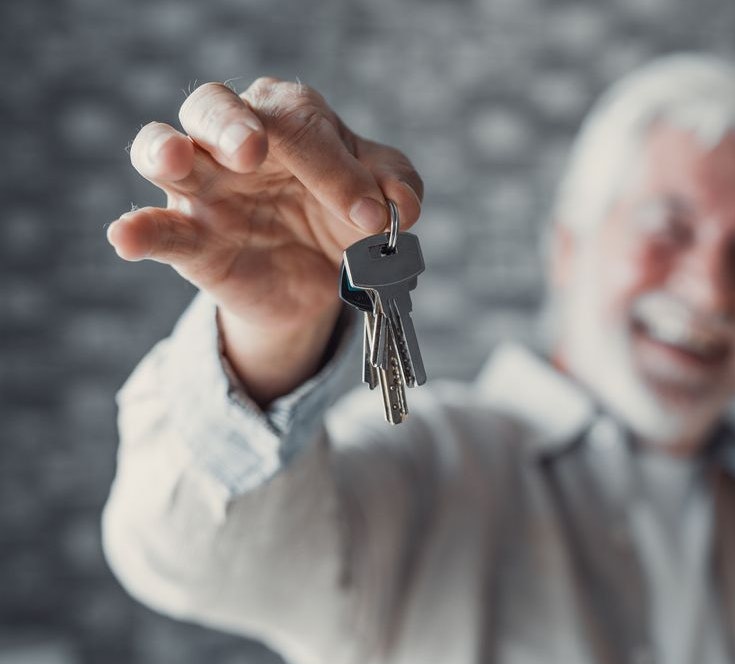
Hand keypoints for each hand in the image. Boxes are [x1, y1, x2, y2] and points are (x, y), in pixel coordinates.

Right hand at [107, 79, 422, 402]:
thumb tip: (400, 206)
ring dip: (164, 149)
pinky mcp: (188, 239)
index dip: (336, 168)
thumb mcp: (380, 199)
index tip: (368, 214)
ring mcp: (204, 187)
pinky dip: (138, 230)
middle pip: (213, 106)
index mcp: (289, 118)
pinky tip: (126, 236)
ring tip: (176, 161)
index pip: (300, 124)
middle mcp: (235, 140)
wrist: (325, 279)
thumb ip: (395, 188)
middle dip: (231, 123)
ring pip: (161, 147)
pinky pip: (156, 229)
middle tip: (252, 149)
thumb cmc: (345, 213)